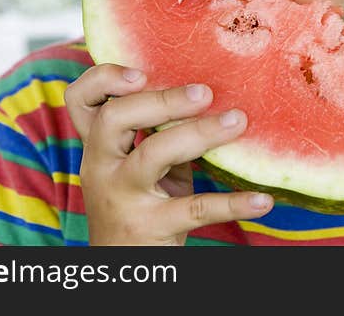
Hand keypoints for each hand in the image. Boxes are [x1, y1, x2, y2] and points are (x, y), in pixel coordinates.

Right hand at [64, 64, 272, 244]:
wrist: (125, 270)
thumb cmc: (143, 208)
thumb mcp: (144, 168)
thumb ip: (162, 134)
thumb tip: (208, 94)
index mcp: (99, 148)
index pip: (80, 101)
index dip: (104, 79)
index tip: (142, 71)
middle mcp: (101, 168)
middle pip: (115, 118)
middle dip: (161, 99)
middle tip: (205, 93)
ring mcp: (122, 198)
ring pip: (154, 154)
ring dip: (199, 133)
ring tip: (237, 121)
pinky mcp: (150, 228)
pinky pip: (196, 210)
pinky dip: (233, 203)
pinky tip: (262, 199)